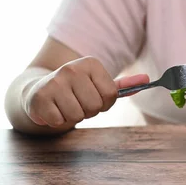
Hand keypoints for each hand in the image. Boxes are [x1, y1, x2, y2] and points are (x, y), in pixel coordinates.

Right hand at [24, 57, 148, 126]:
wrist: (38, 89)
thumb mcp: (99, 84)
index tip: (93, 97)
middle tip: (77, 102)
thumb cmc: (76, 89)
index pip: (111, 95)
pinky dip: (57, 120)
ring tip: (65, 105)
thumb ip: (123, 85)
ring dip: (72, 116)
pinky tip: (52, 109)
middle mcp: (72, 68)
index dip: (104, 103)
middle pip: (95, 106)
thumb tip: (147, 80)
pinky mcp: (39, 97)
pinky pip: (59, 121)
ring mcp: (54, 81)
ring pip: (77, 115)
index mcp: (90, 63)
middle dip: (88, 111)